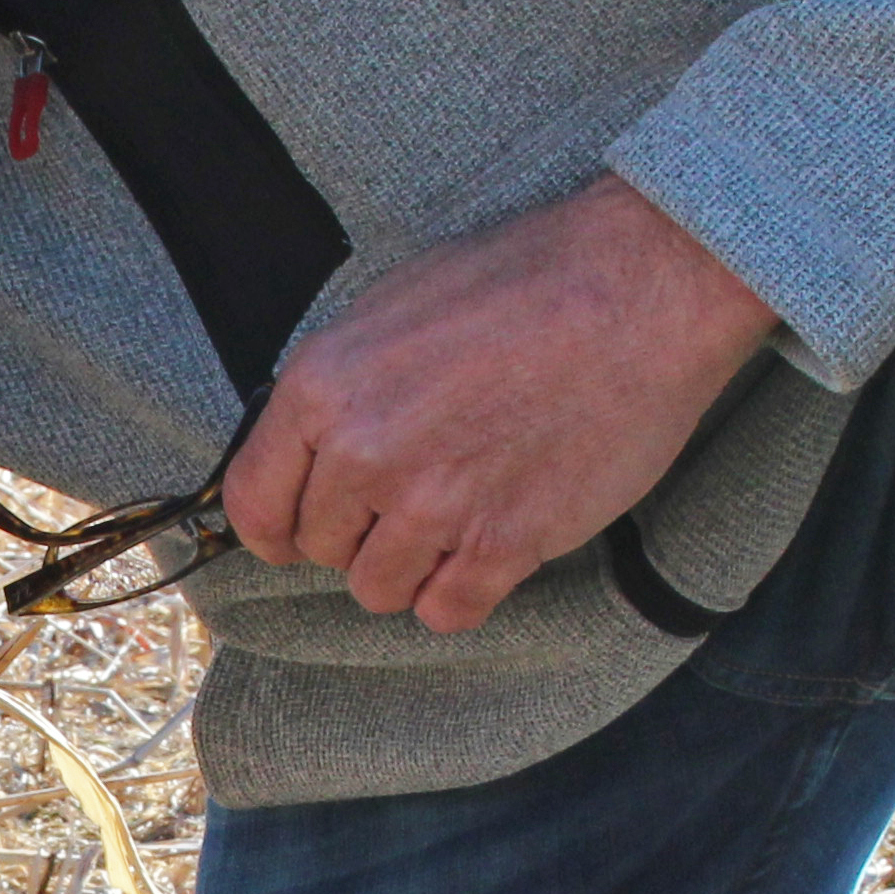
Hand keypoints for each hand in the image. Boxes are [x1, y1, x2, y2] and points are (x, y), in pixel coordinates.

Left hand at [224, 174, 777, 631]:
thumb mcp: (393, 306)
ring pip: (378, 589)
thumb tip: (307, 445)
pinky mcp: (504, 541)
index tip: (290, 537)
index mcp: (324, 387)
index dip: (272, 528)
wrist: (639, 289)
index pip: (255, 500)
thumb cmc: (523, 281)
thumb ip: (339, 385)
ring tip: (453, 520)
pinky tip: (486, 552)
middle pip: (322, 548)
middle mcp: (366, 452)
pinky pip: (447, 612)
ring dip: (408, 568)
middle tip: (411, 497)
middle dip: (357, 534)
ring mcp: (434, 503)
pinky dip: (460, 593)